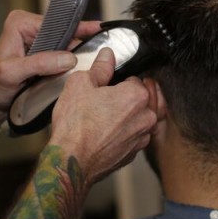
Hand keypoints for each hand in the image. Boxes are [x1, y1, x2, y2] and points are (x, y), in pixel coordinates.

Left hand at [0, 10, 101, 130]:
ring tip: (91, 63)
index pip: (56, 22)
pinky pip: (61, 56)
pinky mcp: (41, 55)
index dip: (78, 27)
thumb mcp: (13, 73)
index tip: (98, 29)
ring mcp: (37, 41)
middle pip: (64, 33)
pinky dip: (70, 64)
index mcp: (20, 23)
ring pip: (65, 46)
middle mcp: (29, 28)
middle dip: (78, 44)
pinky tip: (80, 69)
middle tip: (98, 52)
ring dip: (76, 56)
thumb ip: (40, 63)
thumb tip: (68, 58)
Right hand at [48, 47, 155, 184]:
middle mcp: (145, 117)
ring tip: (106, 118)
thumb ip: (100, 67)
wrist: (71, 162)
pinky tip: (106, 134)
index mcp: (137, 96)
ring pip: (140, 120)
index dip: (119, 82)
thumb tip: (107, 56)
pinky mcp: (134, 154)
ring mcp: (141, 138)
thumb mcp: (80, 84)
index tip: (107, 87)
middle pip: (142, 100)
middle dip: (127, 99)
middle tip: (106, 102)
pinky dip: (124, 134)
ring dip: (128, 117)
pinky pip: (133, 137)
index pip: (136, 80)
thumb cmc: (75, 126)